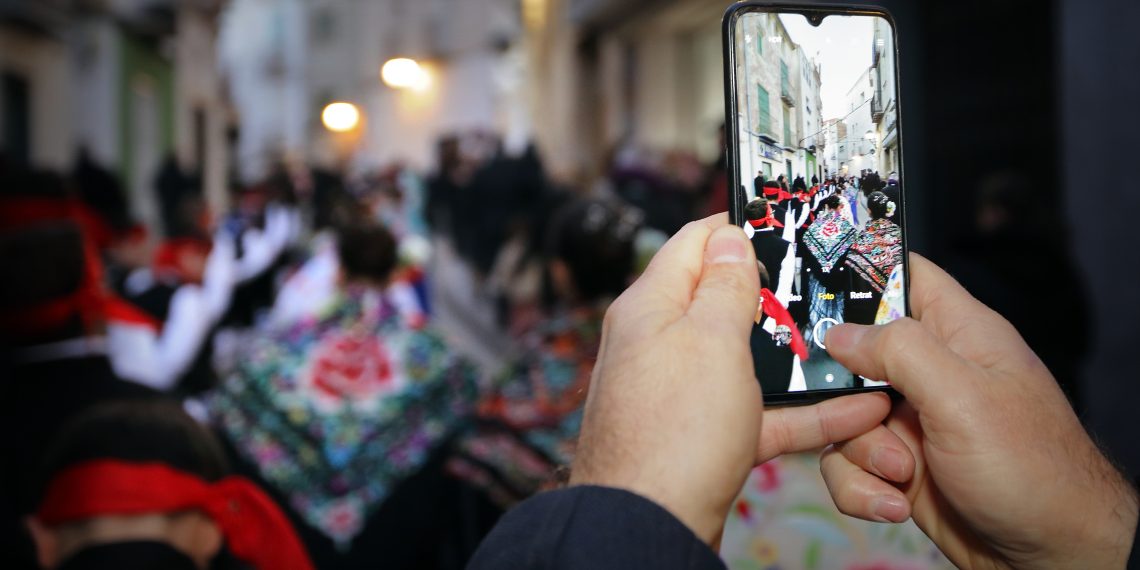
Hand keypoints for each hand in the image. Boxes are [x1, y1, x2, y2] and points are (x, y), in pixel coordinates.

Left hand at [570, 214, 892, 544]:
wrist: (648, 526)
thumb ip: (725, 286)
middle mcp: (660, 344)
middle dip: (776, 298)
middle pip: (724, 303)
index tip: (784, 223)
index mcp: (652, 307)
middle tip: (826, 290)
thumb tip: (728, 237)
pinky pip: (757, 412)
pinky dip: (801, 412)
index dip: (739, 228)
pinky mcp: (702, 437)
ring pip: (747, 362)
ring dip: (799, 359)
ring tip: (853, 349)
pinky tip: (854, 411)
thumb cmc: (670, 433)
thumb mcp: (710, 340)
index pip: (693, 243)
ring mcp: (681, 393)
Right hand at [822, 254, 1138, 568]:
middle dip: (843, 394)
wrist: (1048, 557)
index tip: (813, 293)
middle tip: (871, 417)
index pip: (904, 275)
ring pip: (841, 417)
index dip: (859, 274)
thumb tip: (839, 332)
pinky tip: (896, 502)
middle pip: (850, 355)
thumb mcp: (963, 396)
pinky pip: (846, 464)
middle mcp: (929, 373)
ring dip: (859, 451)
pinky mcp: (896, 467)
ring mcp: (910, 421)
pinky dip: (861, 488)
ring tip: (902, 473)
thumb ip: (899, 350)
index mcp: (957, 334)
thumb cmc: (1031, 469)